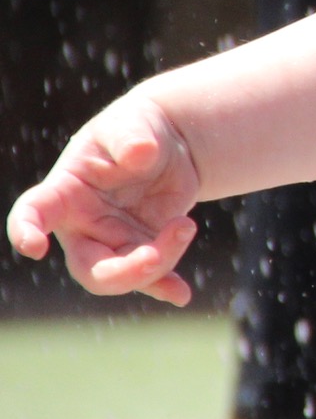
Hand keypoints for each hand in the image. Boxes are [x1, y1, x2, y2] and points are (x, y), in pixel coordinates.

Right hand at [7, 93, 202, 305]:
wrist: (168, 144)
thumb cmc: (135, 129)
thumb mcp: (132, 124)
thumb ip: (130, 137)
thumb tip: (139, 153)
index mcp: (64, 193)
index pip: (34, 213)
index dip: (26, 231)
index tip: (34, 246)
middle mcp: (82, 225)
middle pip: (88, 267)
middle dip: (122, 271)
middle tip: (155, 256)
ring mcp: (112, 241)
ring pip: (124, 274)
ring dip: (160, 262)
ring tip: (186, 225)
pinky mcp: (142, 247)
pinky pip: (151, 277)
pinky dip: (165, 287)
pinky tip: (180, 295)